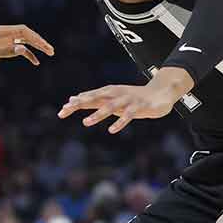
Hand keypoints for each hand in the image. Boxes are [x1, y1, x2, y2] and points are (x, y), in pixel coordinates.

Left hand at [0, 24, 54, 74]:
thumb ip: (5, 51)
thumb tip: (23, 49)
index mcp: (0, 32)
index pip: (23, 31)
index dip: (36, 38)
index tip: (45, 47)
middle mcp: (3, 34)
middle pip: (26, 35)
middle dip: (39, 42)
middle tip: (51, 51)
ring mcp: (3, 40)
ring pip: (24, 41)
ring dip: (36, 47)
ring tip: (49, 53)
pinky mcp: (1, 48)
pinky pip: (17, 49)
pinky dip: (26, 54)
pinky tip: (35, 61)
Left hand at [58, 68, 191, 133]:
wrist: (161, 93)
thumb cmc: (133, 97)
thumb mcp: (112, 98)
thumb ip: (93, 99)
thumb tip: (73, 99)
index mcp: (109, 92)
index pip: (89, 97)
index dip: (75, 103)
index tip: (61, 111)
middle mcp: (116, 94)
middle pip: (95, 99)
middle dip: (80, 105)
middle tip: (65, 111)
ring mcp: (128, 100)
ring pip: (110, 106)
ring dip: (97, 114)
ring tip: (85, 123)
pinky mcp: (140, 107)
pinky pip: (128, 115)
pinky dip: (120, 122)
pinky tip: (111, 130)